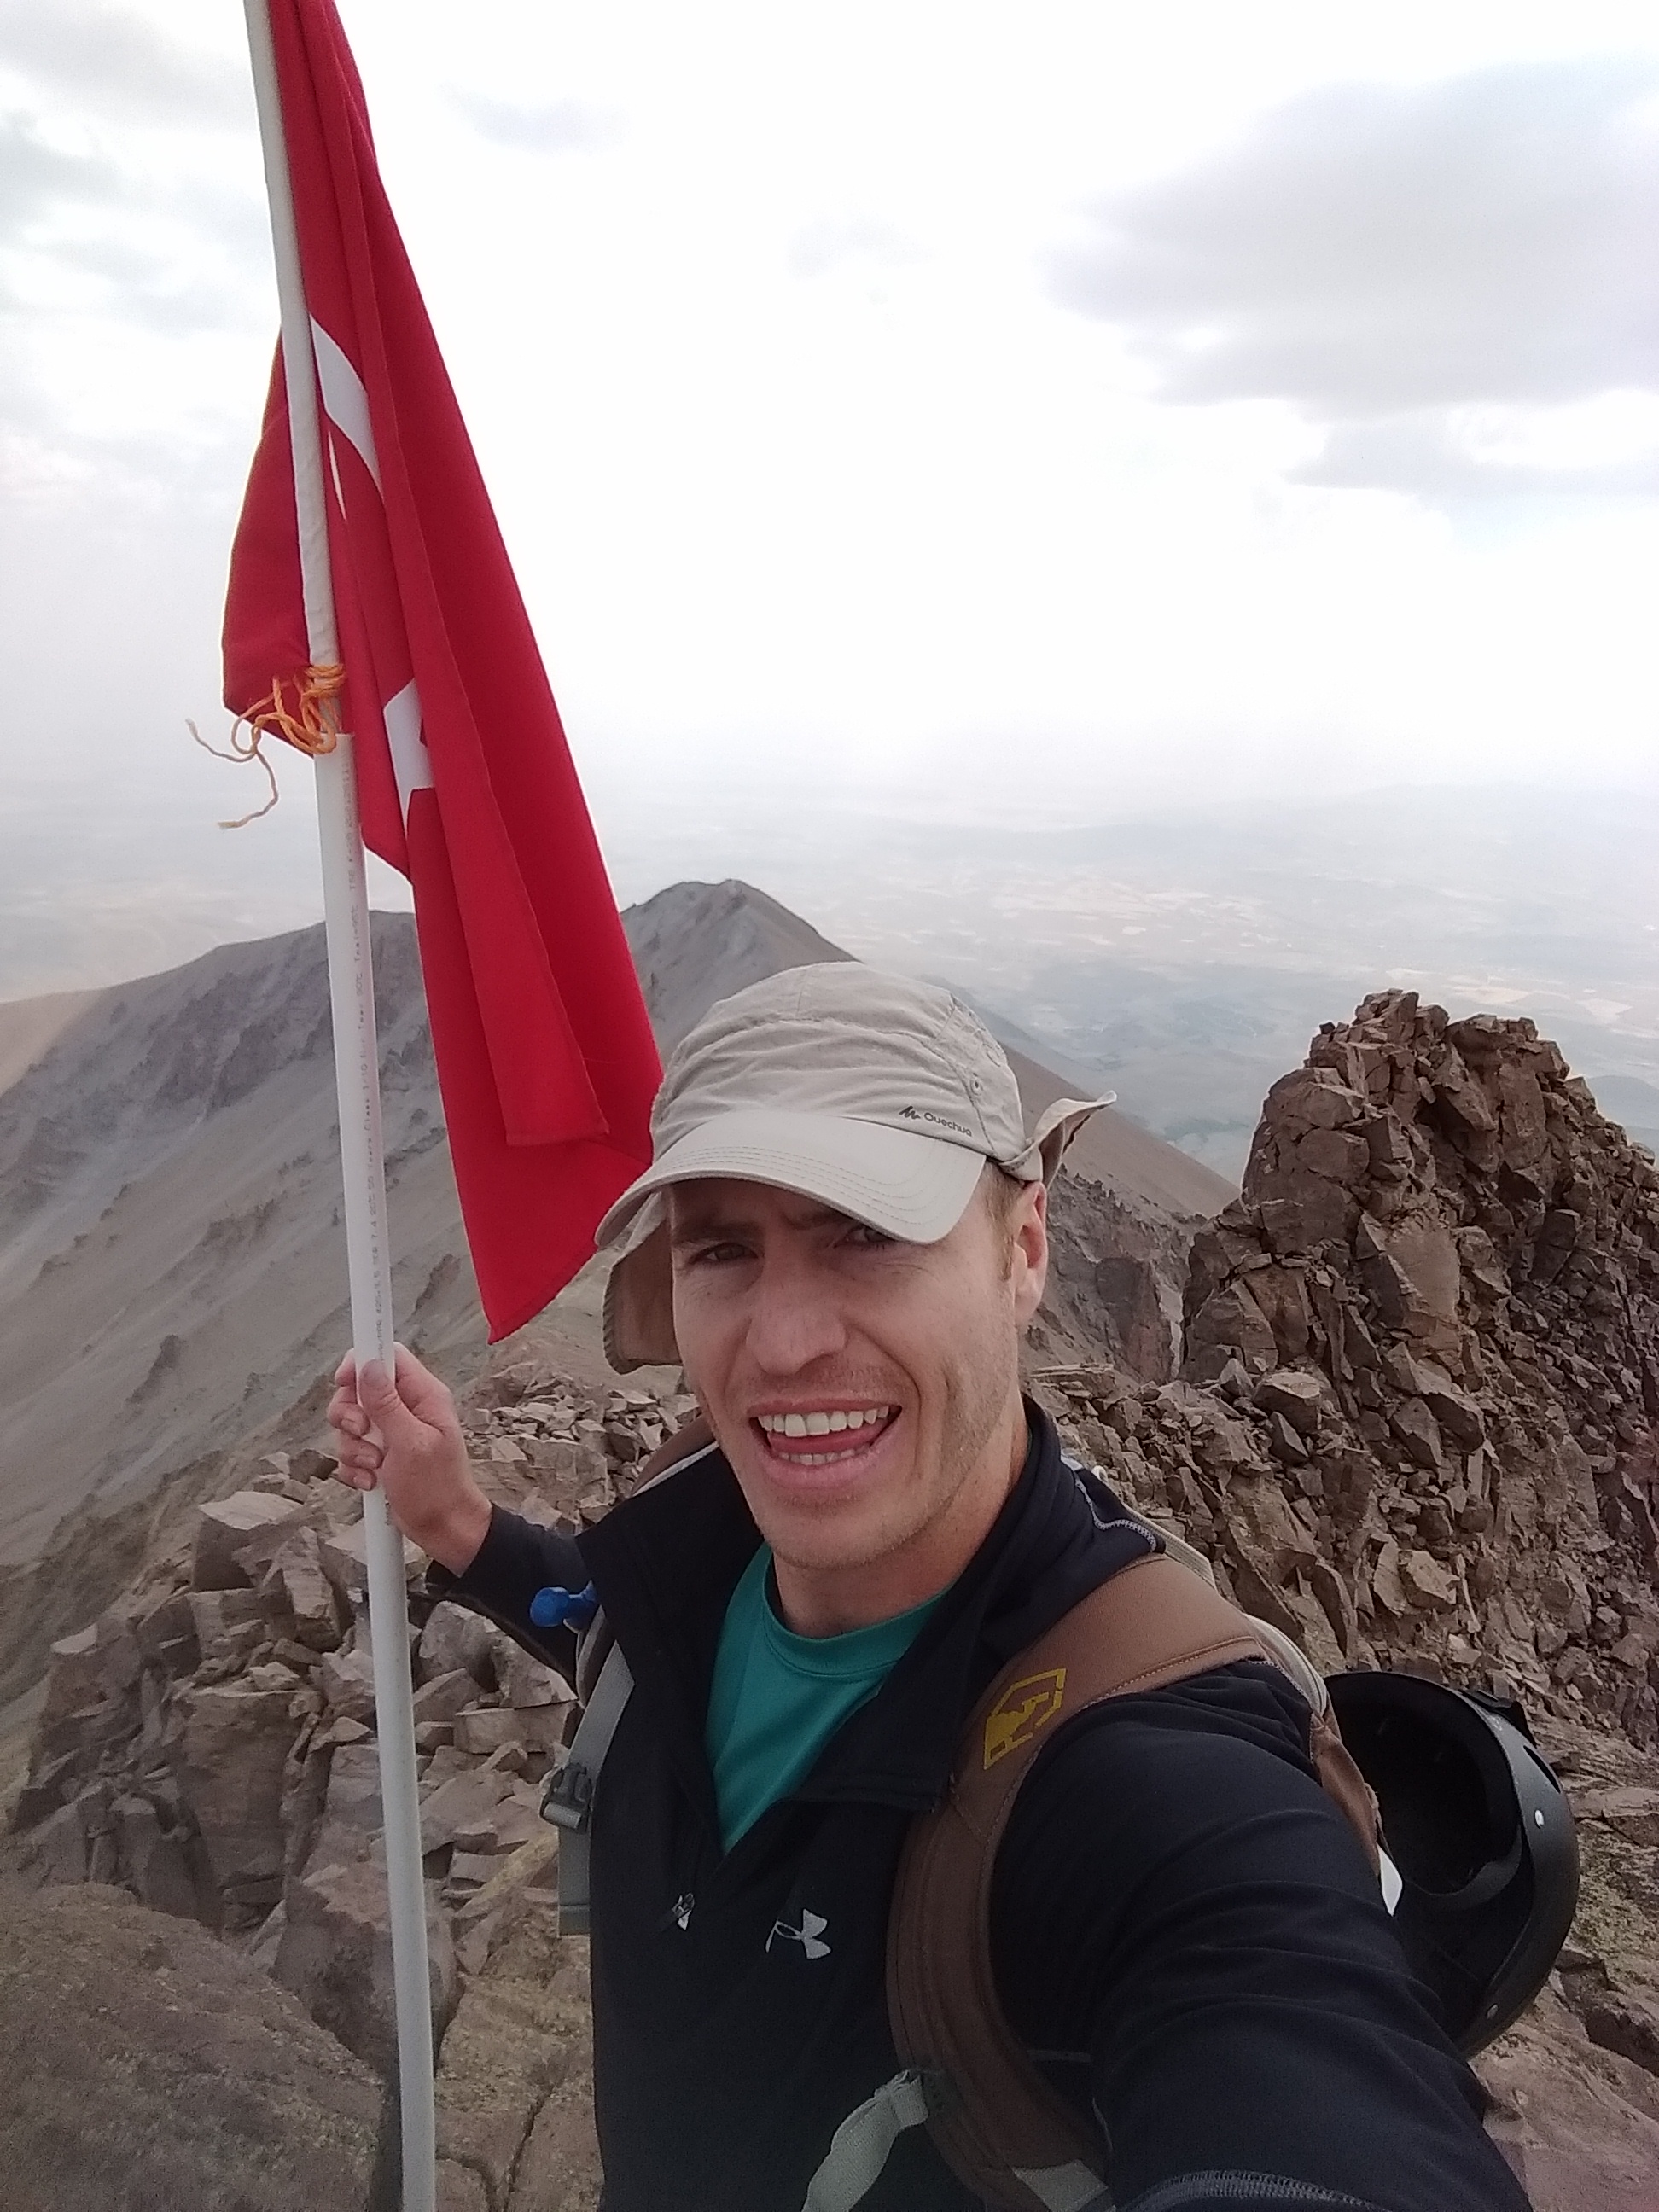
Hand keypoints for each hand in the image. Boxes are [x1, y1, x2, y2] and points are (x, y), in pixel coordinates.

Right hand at [327, 1343, 491, 1574]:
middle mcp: (406, 1408)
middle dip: (351, 1414)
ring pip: (350, 1422)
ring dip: (353, 1447)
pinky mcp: (379, 1454)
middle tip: (364, 1433)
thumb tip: (368, 1366)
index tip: (344, 1381)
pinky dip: (354, 1467)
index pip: (387, 1356)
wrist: (442, 1529)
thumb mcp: (410, 1443)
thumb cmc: (437, 1489)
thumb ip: (387, 1404)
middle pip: (359, 1389)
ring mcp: (391, 1432)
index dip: (361, 1362)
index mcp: (423, 1395)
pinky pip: (351, 1450)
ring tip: (376, 1465)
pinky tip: (371, 1481)